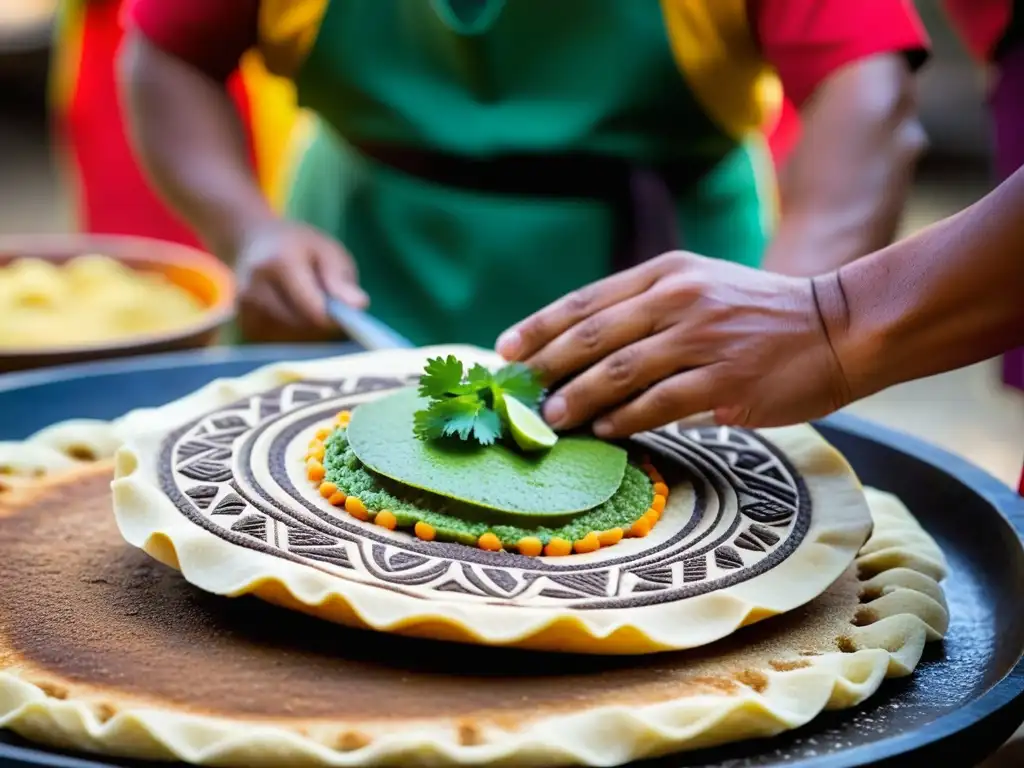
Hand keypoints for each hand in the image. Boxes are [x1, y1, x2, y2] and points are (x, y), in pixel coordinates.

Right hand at [234, 220, 367, 342]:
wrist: (253, 244)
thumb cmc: (299, 247)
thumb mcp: (328, 252)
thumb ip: (341, 280)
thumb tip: (359, 306)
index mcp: (279, 263)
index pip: (313, 310)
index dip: (334, 318)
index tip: (343, 313)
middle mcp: (254, 289)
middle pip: (301, 328)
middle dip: (321, 328)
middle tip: (328, 312)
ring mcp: (243, 310)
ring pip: (289, 341)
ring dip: (307, 336)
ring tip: (309, 311)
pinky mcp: (242, 326)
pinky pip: (277, 345)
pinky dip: (292, 339)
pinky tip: (294, 320)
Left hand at [495, 252, 853, 434]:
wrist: (839, 326)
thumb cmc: (760, 314)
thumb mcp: (701, 286)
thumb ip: (646, 307)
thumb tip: (582, 346)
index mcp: (668, 272)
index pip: (587, 300)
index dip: (540, 326)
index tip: (505, 350)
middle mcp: (681, 299)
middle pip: (593, 335)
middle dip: (546, 366)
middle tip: (517, 393)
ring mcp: (704, 339)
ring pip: (620, 372)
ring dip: (577, 397)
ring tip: (550, 419)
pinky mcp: (726, 380)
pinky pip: (659, 403)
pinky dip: (625, 419)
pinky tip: (604, 430)